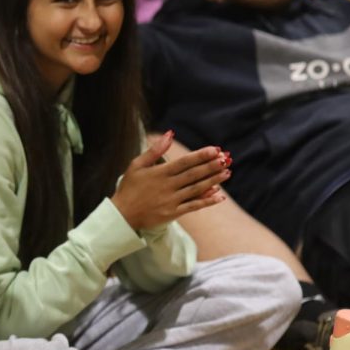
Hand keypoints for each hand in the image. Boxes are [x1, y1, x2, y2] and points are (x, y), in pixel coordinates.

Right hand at [110, 131, 230, 231]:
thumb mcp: (136, 165)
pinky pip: (193, 206)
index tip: (215, 149)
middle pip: (193, 174)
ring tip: (227, 173)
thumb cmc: (129, 187)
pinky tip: (220, 196)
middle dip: (211, 166)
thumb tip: (170, 134)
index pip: (184, 162)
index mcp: (159, 173)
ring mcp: (171, 200)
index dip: (200, 156)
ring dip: (213, 181)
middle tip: (226, 159)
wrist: (122, 215)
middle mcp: (167, 186)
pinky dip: (207, 201)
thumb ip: (154, 150)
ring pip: (196, 189)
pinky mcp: (173, 213)